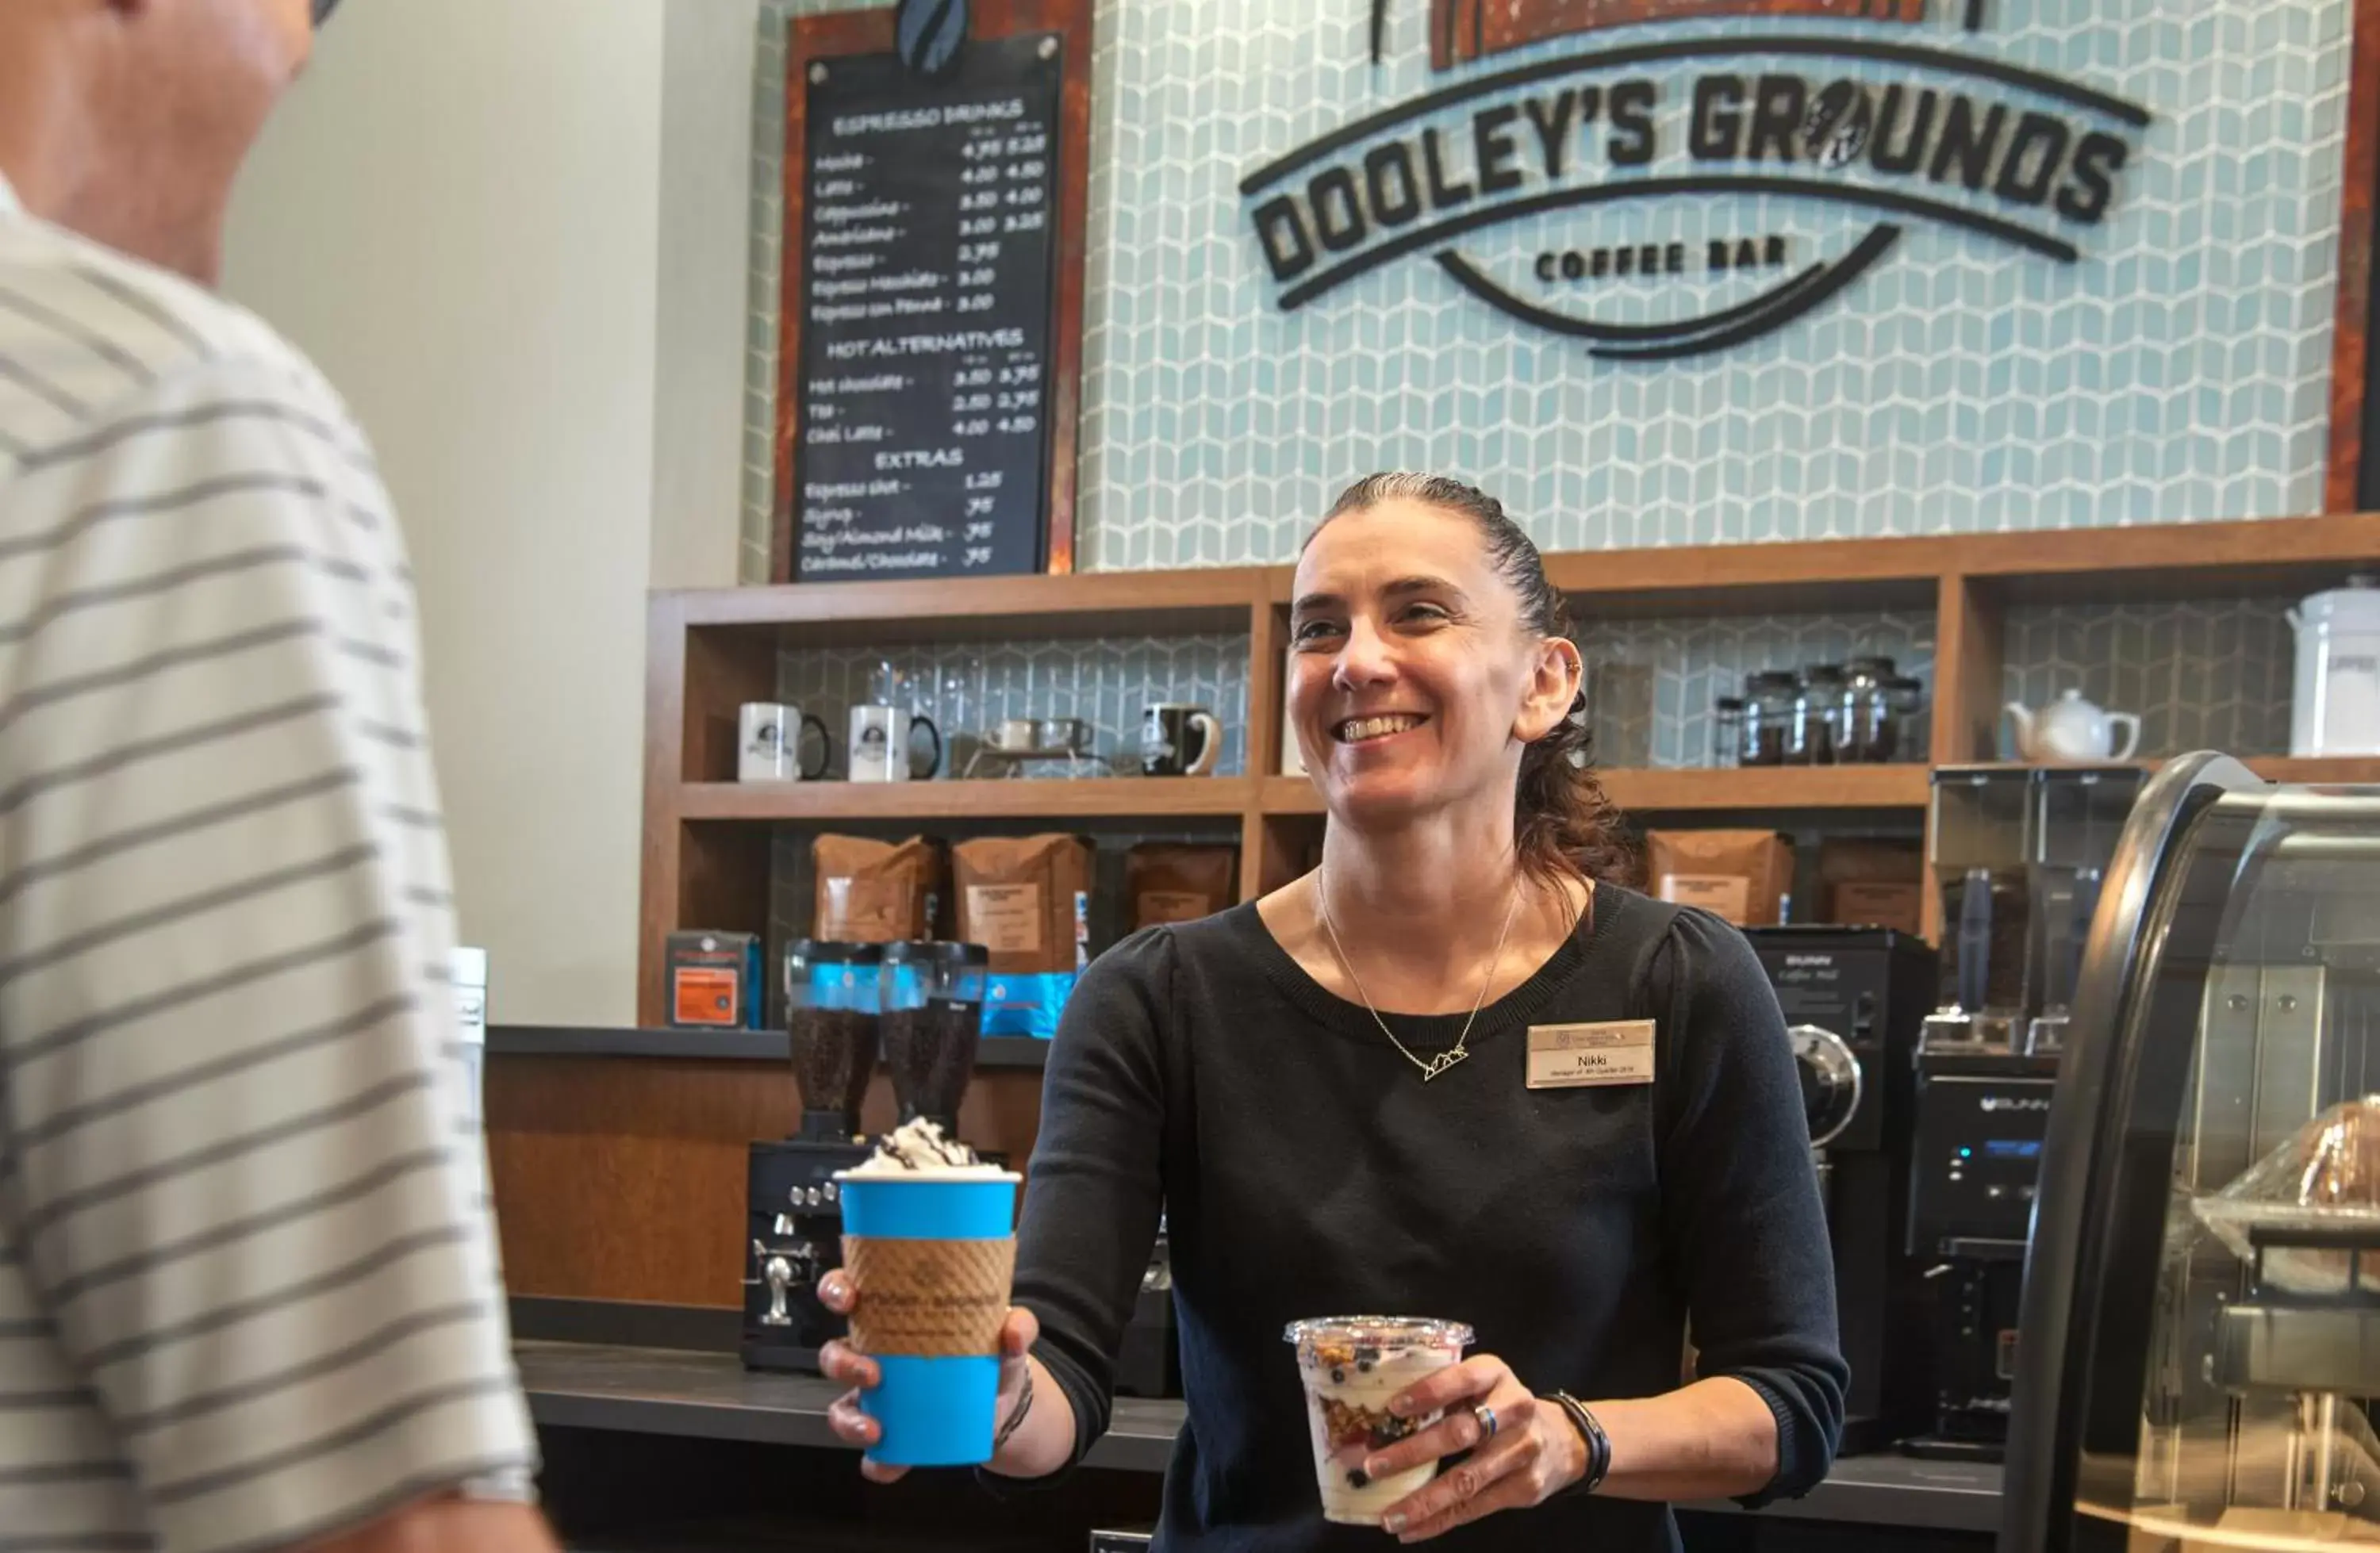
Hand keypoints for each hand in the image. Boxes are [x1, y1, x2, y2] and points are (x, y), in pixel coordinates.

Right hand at [816, 1268, 1039, 1482]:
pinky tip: (892, 1464)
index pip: (849, 1292)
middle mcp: (874, 1356)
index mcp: (893, 1318)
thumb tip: (1014, 1331)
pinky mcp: (892, 1436)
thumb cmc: (990, 1352)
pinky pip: (873, 1455)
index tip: (848, 1297)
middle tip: (871, 1373)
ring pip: (841, 1408)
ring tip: (876, 1428)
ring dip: (850, 1420)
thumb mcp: (1006, 1333)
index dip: (837, 1289)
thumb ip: (1017, 1324)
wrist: (1002, 1403)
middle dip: (842, 1363)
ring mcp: (877, 1400)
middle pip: (834, 1354)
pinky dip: (878, 1462)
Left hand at [1360, 1354, 1587, 1541]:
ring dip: (1424, 1501)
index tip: (1393, 1408)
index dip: (1429, 1392)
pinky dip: (1440, 1521)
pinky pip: (1476, 1507)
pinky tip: (1411, 1529)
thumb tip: (1375, 1420)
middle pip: (1461, 1433)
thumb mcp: (1480, 1386)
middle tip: (1373, 1467)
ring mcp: (1522, 1451)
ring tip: (1389, 1517)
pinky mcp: (1524, 1487)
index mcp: (1496, 1375)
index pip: (1463, 1378)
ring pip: (1467, 1479)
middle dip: (1413, 1452)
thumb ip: (1443, 1395)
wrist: (1563, 1440)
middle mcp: (1514, 1409)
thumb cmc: (1498, 1407)